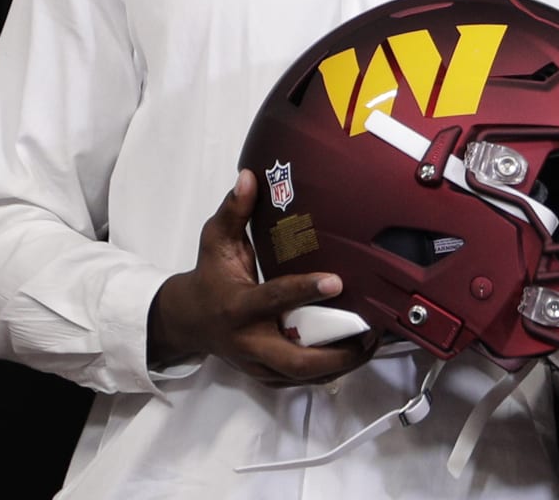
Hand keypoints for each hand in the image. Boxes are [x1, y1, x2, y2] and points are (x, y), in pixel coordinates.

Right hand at [147, 169, 376, 386]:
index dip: (305, 291)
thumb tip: (248, 176)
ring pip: (303, 377)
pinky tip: (352, 353)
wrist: (187, 322)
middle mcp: (249, 341)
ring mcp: (257, 364)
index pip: (274, 299)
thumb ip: (234, 211)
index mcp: (238, 307)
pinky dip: (328, 371)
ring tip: (371, 344)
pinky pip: (301, 381)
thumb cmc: (208, 278)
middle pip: (296, 361)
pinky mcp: (265, 376)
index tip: (337, 281)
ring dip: (340, 364)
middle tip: (371, 334)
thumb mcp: (214, 241)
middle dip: (337, 354)